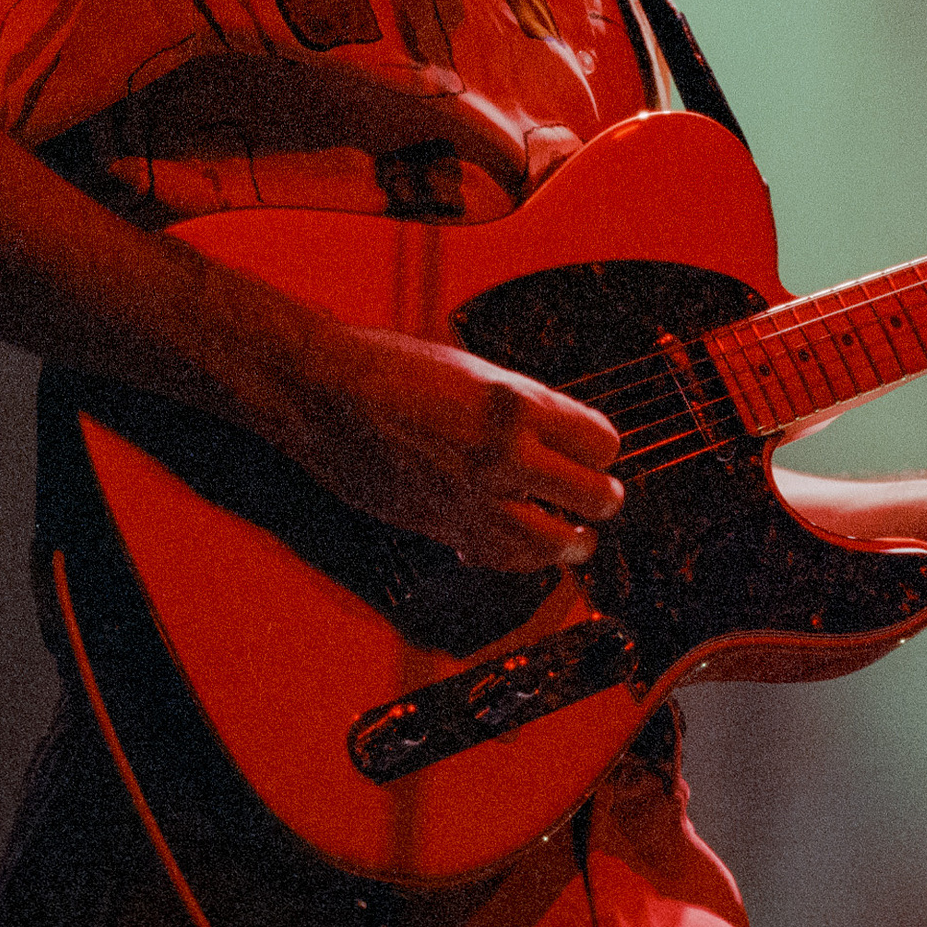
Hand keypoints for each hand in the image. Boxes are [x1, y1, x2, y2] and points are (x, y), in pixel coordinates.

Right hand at [254, 311, 625, 575]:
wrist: (324, 392)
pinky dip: (520, 558)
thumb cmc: (389, 368)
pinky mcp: (444, 525)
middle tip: (603, 501)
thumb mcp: (474, 371)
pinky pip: (502, 557)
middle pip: (592, 495)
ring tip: (577, 539)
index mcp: (517, 402)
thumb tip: (558, 437)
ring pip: (554, 540)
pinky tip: (522, 549)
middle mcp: (504, 452)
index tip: (598, 454)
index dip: (602, 450)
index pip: (600, 442)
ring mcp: (474, 495)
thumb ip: (521, 405)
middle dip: (602, 500)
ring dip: (572, 541)